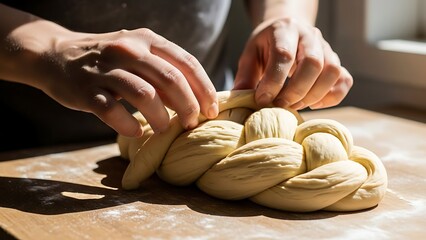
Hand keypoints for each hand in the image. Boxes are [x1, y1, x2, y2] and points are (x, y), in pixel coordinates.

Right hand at [38, 28, 218, 136]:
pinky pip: (113, 111)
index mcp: (147, 39)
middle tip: (191, 124)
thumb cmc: (107, 60)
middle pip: (171, 80)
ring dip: (161, 117)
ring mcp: (106, 69)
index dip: (204, 88)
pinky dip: (129, 125)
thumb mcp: (137, 54)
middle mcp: (129, 49)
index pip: (186, 63)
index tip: (212, 110)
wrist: (56, 54)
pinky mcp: (86, 89)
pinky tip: (136, 132)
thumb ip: (163, 72)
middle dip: (188, 106)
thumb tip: (195, 100)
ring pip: (145, 95)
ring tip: (165, 129)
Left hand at [233, 18, 352, 109]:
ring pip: (332, 72)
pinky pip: (344, 81)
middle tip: (280, 105)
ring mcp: (326, 48)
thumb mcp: (250, 55)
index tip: (262, 99)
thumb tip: (239, 98)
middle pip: (313, 64)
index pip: (284, 54)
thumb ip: (245, 76)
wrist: (287, 31)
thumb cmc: (266, 46)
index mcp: (284, 30)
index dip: (274, 81)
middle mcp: (309, 36)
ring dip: (313, 95)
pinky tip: (314, 104)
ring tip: (294, 105)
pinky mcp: (336, 62)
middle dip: (295, 91)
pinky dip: (332, 97)